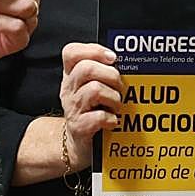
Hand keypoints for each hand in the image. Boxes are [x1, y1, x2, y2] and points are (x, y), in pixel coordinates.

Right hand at [59, 43, 121, 170]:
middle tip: (120, 87)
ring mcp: (73, 108)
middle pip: (85, 68)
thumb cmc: (91, 111)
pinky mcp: (80, 128)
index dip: (93, 50)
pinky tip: (113, 121)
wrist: (78, 144)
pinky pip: (98, 117)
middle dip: (110, 75)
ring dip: (113, 98)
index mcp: (71, 76)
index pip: (71, 52)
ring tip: (117, 106)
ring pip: (94, 90)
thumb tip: (125, 62)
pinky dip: (111, 119)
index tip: (112, 58)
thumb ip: (102, 72)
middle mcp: (69, 89)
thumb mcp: (90, 87)